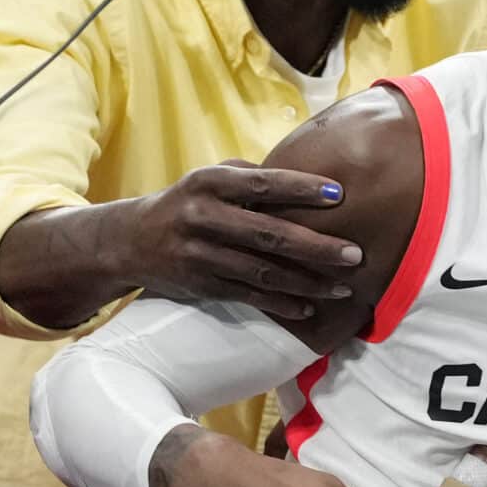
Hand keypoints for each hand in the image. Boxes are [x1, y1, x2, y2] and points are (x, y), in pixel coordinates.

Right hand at [121, 162, 363, 319]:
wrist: (131, 240)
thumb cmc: (189, 202)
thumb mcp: (210, 180)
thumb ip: (251, 178)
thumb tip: (308, 179)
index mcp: (208, 183)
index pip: (262, 184)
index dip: (301, 189)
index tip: (339, 195)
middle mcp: (202, 217)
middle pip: (268, 234)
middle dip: (316, 245)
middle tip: (355, 254)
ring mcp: (199, 254)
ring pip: (262, 271)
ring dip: (307, 282)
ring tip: (342, 286)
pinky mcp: (199, 284)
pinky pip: (247, 295)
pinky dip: (280, 303)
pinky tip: (309, 308)